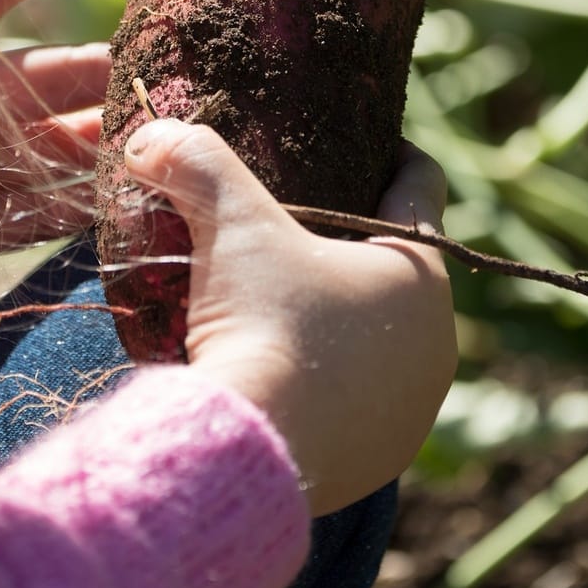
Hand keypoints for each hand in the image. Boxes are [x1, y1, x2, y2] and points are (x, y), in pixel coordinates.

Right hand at [123, 120, 457, 516]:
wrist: (249, 448)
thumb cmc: (260, 322)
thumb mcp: (231, 227)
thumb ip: (197, 163)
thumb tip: (150, 133)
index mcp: (422, 271)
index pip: (420, 183)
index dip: (391, 151)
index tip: (365, 141)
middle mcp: (437, 338)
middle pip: (398, 267)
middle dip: (352, 245)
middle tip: (296, 227)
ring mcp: (416, 404)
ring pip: (380, 339)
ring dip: (342, 320)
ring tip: (281, 305)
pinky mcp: (384, 455)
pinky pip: (358, 402)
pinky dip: (327, 383)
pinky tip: (282, 373)